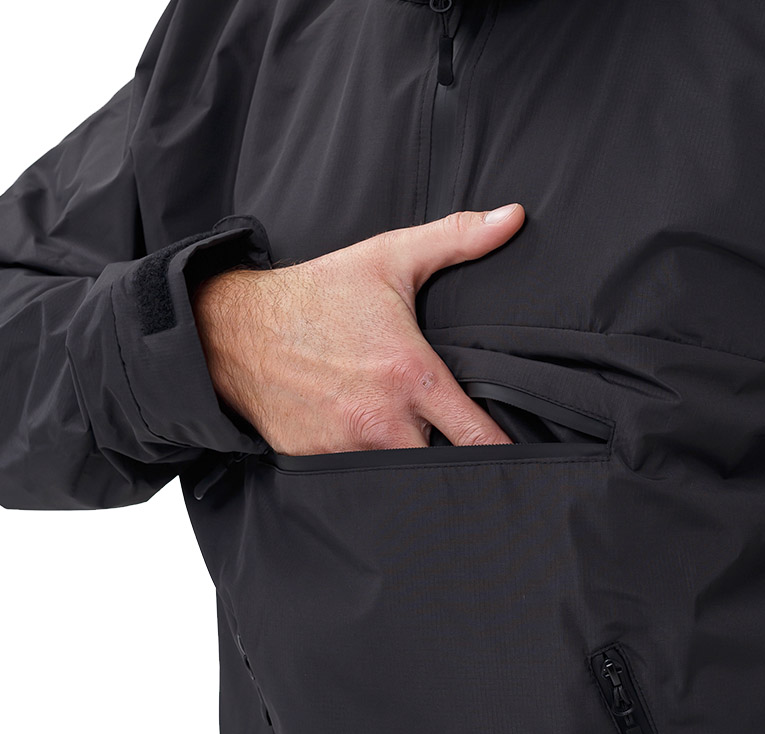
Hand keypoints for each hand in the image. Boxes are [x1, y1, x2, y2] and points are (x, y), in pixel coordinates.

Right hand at [192, 204, 524, 455]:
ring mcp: (347, 446)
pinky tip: (367, 440)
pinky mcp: (317, 460)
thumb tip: (514, 217)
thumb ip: (457, 239)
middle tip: (465, 451)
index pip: (476, 436)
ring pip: (400, 473)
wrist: (235, 328)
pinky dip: (367, 462)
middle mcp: (382, 420)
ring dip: (411, 463)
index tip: (518, 455)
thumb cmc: (317, 294)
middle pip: (442, 466)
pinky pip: (357, 475)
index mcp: (411, 376)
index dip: (502, 450)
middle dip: (458, 463)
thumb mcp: (389, 258)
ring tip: (413, 441)